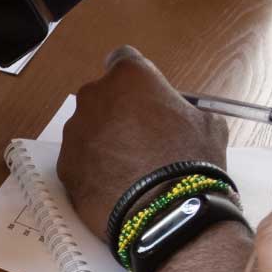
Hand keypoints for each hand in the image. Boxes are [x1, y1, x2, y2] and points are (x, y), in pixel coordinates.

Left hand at [57, 46, 228, 238]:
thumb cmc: (190, 160)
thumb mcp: (207, 124)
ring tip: (130, 168)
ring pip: (88, 129)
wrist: (164, 212)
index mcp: (129, 77)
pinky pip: (80, 159)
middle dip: (118, 111)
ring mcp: (75, 131)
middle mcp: (94, 96)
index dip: (137, 79)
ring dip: (104, 140)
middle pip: (104, 96)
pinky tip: (116, 186)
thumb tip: (178, 114)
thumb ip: (185, 109)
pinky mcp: (64, 164)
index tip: (145, 96)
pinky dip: (93, 168)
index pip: (125, 60)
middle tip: (142, 137)